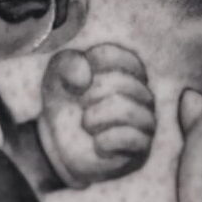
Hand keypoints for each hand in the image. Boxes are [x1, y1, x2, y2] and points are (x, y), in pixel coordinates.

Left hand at [41, 44, 156, 185]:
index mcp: (128, 68)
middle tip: (81, 106)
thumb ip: (66, 65)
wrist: (63, 145)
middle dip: (89, 96)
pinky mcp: (142, 147)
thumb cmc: (67, 103)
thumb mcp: (57, 77)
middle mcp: (142, 92)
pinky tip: (98, 144)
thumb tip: (84, 78)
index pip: (111, 55)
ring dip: (94, 118)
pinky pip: (130, 138)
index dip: (85, 69)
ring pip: (126, 110)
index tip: (77, 81)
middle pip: (119, 82)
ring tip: (87, 125)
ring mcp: (145, 120)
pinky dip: (105, 141)